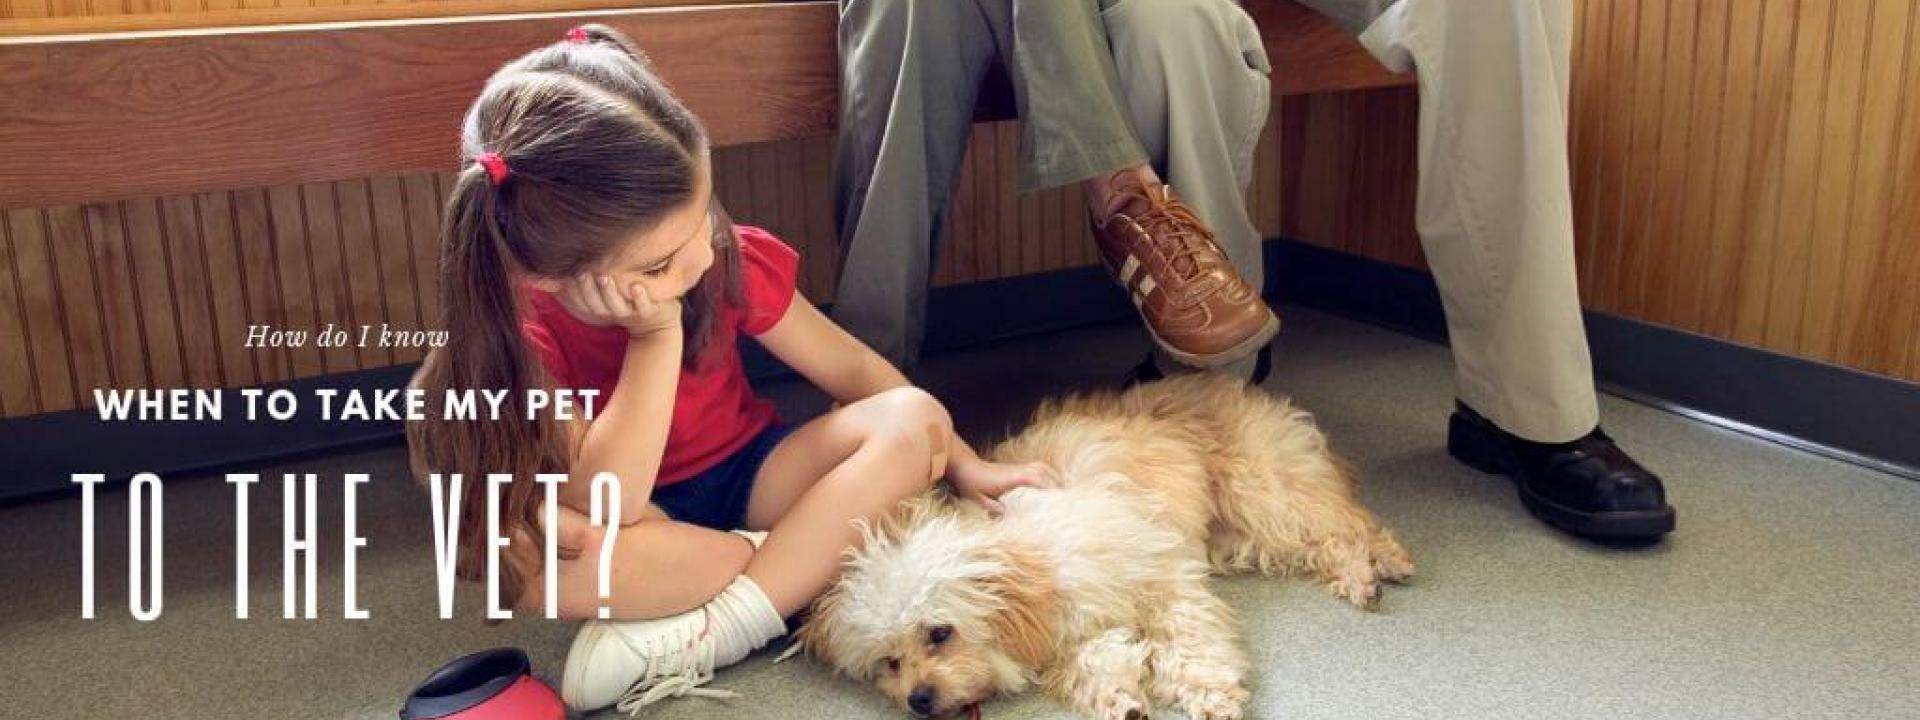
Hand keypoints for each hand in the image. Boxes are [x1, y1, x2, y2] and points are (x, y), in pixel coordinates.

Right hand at [556, 273, 681, 337]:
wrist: (658, 317)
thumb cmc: (625, 297)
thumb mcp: (602, 292)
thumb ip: (580, 280)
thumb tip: (548, 274)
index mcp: (599, 307)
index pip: (580, 302)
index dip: (572, 290)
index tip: (567, 273)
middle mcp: (612, 312)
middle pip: (596, 305)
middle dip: (588, 290)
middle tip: (582, 272)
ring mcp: (631, 312)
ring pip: (618, 307)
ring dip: (610, 293)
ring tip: (605, 277)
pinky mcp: (650, 311)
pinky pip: (645, 307)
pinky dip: (641, 298)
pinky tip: (637, 286)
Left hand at [949, 457, 1057, 515]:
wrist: (964, 466)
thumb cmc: (971, 484)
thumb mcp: (978, 500)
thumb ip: (993, 509)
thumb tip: (1011, 517)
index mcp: (1011, 478)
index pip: (1036, 479)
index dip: (1049, 488)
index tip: (1059, 499)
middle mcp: (1018, 470)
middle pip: (1043, 472)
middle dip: (1057, 484)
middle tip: (1068, 499)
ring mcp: (1018, 468)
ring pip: (1042, 468)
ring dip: (1054, 478)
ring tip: (1063, 492)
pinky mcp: (1017, 468)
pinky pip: (1037, 468)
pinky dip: (1047, 475)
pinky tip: (1051, 485)